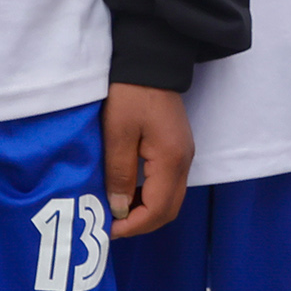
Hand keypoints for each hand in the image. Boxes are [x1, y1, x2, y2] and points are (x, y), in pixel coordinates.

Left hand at [101, 84, 192, 238]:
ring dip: (145, 211)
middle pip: (169, 210)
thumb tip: (118, 209)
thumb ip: (119, 174)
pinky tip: (128, 193)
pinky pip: (168, 185)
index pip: (157, 210)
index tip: (106, 229)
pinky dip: (150, 197)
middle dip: (140, 224)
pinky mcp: (178, 149)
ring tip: (115, 211)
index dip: (132, 225)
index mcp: (171, 160)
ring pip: (170, 199)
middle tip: (111, 226)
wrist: (151, 61)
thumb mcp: (117, 133)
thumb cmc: (130, 94)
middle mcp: (184, 162)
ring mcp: (184, 155)